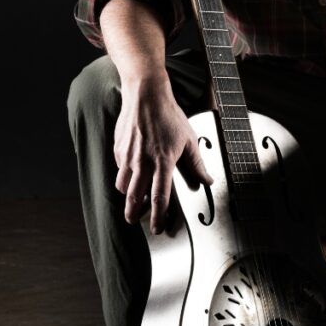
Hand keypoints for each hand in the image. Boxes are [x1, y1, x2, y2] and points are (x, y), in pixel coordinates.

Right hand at [113, 77, 212, 233]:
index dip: (158, 216)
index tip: (157, 228)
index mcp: (163, 161)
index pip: (160, 196)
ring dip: (127, 197)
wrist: (146, 97)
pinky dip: (124, 177)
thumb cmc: (169, 116)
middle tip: (135, 221)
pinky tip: (131, 175)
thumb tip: (207, 180)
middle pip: (135, 196)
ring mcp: (128, 156)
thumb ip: (196, 163)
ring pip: (122, 186)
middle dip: (134, 213)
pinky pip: (119, 170)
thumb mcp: (189, 140)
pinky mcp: (119, 149)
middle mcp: (144, 161)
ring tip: (132, 201)